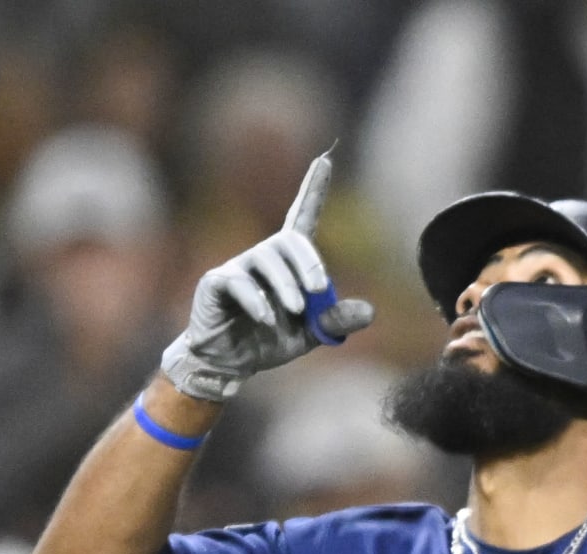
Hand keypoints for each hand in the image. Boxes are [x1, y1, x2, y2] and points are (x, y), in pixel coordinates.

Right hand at [160, 149, 373, 399]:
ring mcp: (238, 267)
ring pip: (266, 260)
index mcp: (288, 263)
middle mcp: (264, 257)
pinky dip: (257, 301)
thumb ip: (336, 321)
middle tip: (319, 290)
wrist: (228, 361)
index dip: (313, 187)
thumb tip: (370, 312)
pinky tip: (265, 318)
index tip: (326, 159)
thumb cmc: (268, 340)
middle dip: (308, 263)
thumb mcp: (310, 334)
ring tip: (295, 310)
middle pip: (290, 240)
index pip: (302, 216)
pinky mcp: (217, 282)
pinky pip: (239, 282)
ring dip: (285, 285)